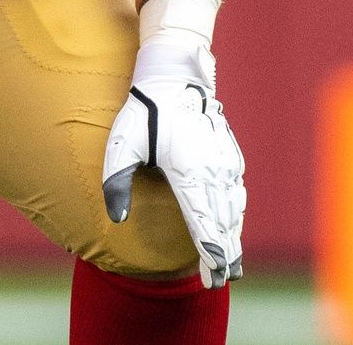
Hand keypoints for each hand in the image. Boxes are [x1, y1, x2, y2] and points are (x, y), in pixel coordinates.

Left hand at [102, 6, 245, 287]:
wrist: (176, 73)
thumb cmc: (145, 110)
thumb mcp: (122, 144)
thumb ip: (116, 182)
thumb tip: (116, 218)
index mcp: (189, 174)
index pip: (203, 224)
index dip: (210, 254)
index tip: (212, 276)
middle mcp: (213, 171)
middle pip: (223, 223)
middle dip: (225, 254)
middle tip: (224, 279)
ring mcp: (225, 162)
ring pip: (234, 208)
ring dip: (232, 236)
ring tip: (231, 262)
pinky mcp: (229, 153)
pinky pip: (236, 191)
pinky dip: (236, 212)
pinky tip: (233, 224)